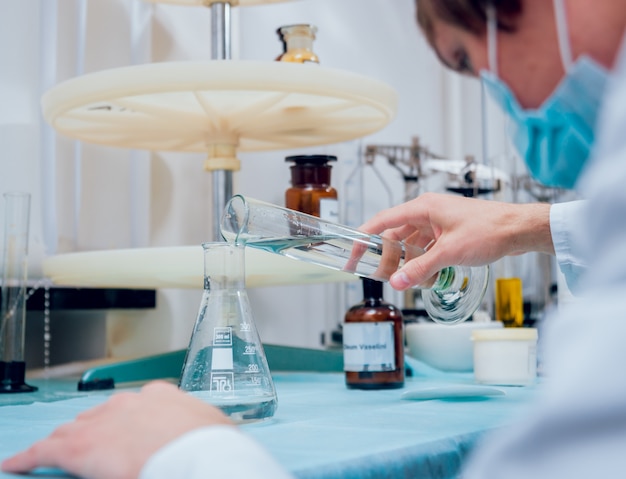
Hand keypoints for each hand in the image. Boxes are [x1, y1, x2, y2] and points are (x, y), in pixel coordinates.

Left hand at [1, 381, 233, 478]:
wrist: (199, 455)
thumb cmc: (212, 446)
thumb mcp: (210, 429)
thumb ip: (196, 429)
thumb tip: (204, 439)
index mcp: (159, 397)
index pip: (131, 408)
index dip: (122, 425)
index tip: (122, 437)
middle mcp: (128, 403)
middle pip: (98, 417)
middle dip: (91, 432)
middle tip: (89, 451)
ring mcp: (103, 421)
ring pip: (72, 430)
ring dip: (64, 442)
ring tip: (52, 453)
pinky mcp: (80, 446)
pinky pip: (45, 450)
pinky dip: (29, 457)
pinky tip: (17, 463)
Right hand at [359, 193, 553, 289]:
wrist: (519, 229)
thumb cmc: (489, 230)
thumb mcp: (450, 253)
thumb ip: (420, 269)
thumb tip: (396, 282)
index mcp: (423, 208)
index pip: (382, 221)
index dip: (364, 238)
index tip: (353, 254)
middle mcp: (428, 212)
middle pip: (396, 235)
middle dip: (389, 257)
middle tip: (382, 277)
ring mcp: (439, 223)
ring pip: (412, 244)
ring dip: (410, 263)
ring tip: (410, 280)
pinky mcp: (449, 233)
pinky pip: (427, 248)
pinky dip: (424, 262)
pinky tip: (427, 277)